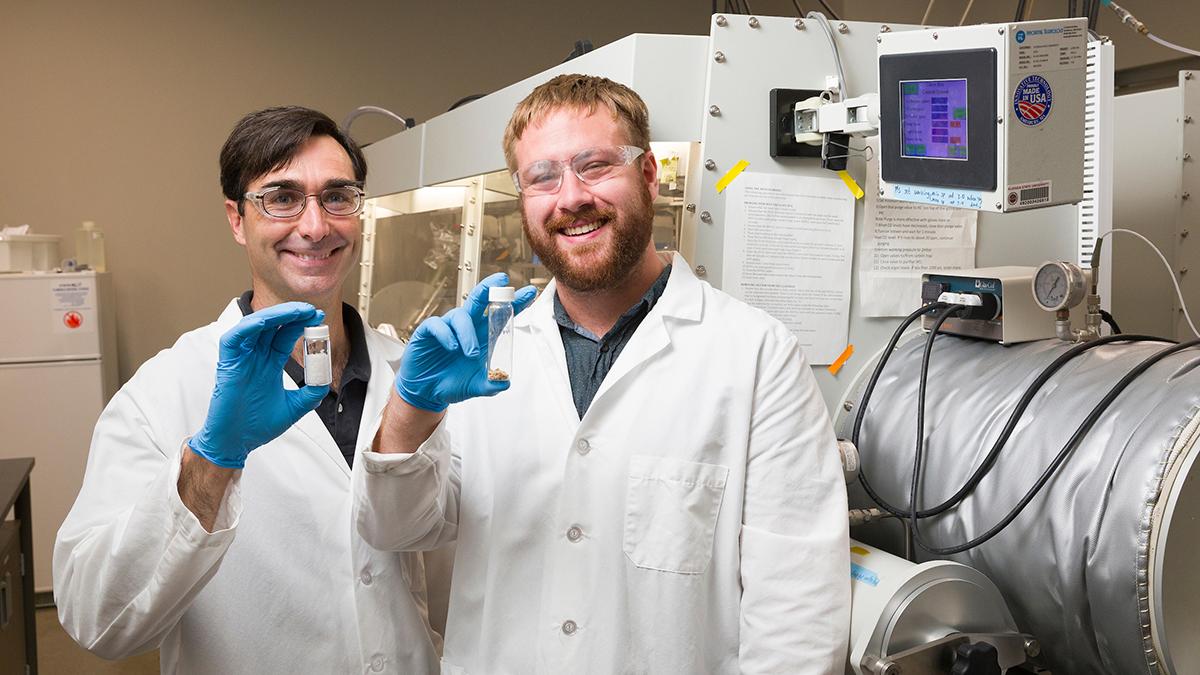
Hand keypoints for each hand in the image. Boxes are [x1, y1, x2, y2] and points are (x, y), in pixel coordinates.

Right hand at [188, 302, 328, 468]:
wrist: (236, 443)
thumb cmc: (257, 426)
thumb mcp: (294, 407)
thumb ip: (311, 393)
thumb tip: (326, 380)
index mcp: (269, 363)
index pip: (286, 335)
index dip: (301, 324)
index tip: (319, 318)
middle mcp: (255, 357)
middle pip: (273, 326)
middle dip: (293, 314)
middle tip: (312, 310)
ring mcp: (241, 358)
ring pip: (255, 325)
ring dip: (276, 314)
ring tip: (297, 311)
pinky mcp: (227, 364)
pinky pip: (235, 338)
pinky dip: (250, 326)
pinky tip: (267, 321)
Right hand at [396, 274, 536, 411]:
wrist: (427, 392)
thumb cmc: (452, 383)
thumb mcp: (477, 387)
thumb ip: (491, 385)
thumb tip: (506, 382)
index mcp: (482, 335)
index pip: (501, 314)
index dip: (515, 303)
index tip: (530, 292)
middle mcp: (467, 326)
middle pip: (480, 299)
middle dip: (492, 287)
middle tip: (503, 281)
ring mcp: (448, 327)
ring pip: (460, 315)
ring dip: (468, 333)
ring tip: (471, 354)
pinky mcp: (428, 332)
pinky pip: (438, 325)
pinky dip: (446, 334)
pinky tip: (451, 347)